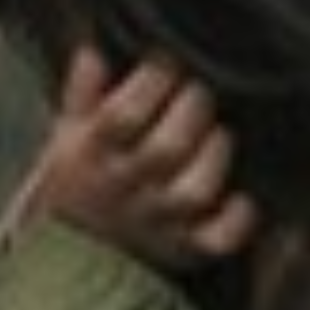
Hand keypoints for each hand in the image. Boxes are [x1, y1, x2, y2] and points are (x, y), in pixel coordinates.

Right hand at [18, 48, 257, 271]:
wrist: (71, 256)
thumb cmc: (80, 179)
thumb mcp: (67, 134)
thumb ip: (80, 93)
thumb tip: (92, 53)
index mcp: (91, 155)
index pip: (122, 116)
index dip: (152, 81)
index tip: (165, 62)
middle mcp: (123, 190)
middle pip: (166, 149)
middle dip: (193, 108)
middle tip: (199, 93)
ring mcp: (156, 223)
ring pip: (194, 191)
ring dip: (215, 155)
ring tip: (218, 136)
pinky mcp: (183, 249)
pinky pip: (217, 240)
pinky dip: (238, 219)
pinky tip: (242, 198)